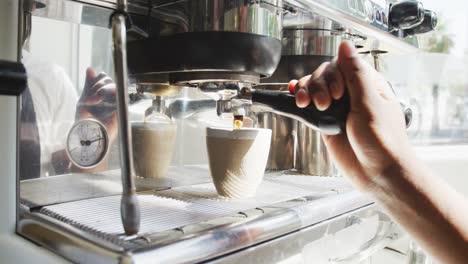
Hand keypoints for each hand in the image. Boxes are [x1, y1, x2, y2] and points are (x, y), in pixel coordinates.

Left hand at [76, 68, 117, 142]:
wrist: (89, 136)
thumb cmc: (85, 122)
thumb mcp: (83, 101)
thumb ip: (88, 85)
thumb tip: (90, 68)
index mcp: (99, 93)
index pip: (102, 77)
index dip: (97, 79)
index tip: (90, 87)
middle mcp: (108, 96)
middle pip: (108, 79)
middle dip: (98, 85)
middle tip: (92, 97)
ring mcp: (115, 101)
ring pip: (113, 85)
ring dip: (103, 89)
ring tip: (96, 100)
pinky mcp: (120, 107)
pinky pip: (119, 94)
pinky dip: (109, 95)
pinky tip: (100, 101)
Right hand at [291, 41, 412, 190]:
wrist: (378, 173)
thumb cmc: (383, 141)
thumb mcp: (369, 103)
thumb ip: (355, 74)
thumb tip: (345, 46)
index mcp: (368, 84)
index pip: (342, 65)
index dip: (333, 75)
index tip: (335, 94)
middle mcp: (352, 93)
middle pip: (325, 74)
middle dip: (318, 85)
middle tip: (323, 104)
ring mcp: (338, 108)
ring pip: (315, 88)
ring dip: (306, 91)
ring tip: (307, 104)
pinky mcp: (327, 122)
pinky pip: (310, 106)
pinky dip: (300, 100)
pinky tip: (295, 97)